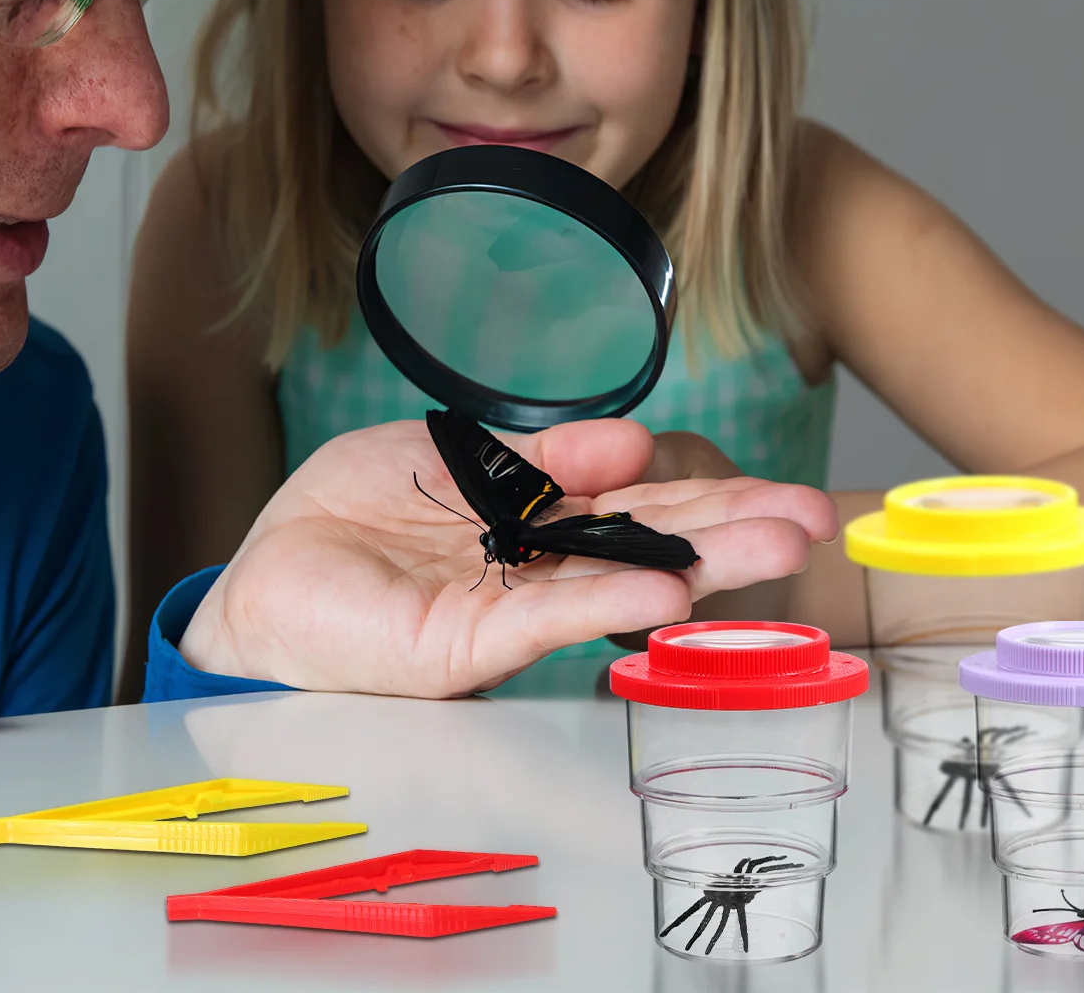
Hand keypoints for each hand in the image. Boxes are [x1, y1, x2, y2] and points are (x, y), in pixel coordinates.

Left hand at [179, 417, 836, 695]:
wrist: (266, 577)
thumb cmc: (355, 515)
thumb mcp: (450, 452)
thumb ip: (539, 452)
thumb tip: (631, 440)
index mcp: (545, 512)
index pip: (645, 500)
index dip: (713, 494)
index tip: (781, 489)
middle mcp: (545, 562)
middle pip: (654, 540)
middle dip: (737, 529)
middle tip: (816, 519)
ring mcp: (516, 605)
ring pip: (622, 579)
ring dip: (703, 565)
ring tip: (782, 547)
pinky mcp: (470, 644)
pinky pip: (549, 615)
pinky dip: (609, 600)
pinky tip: (668, 590)